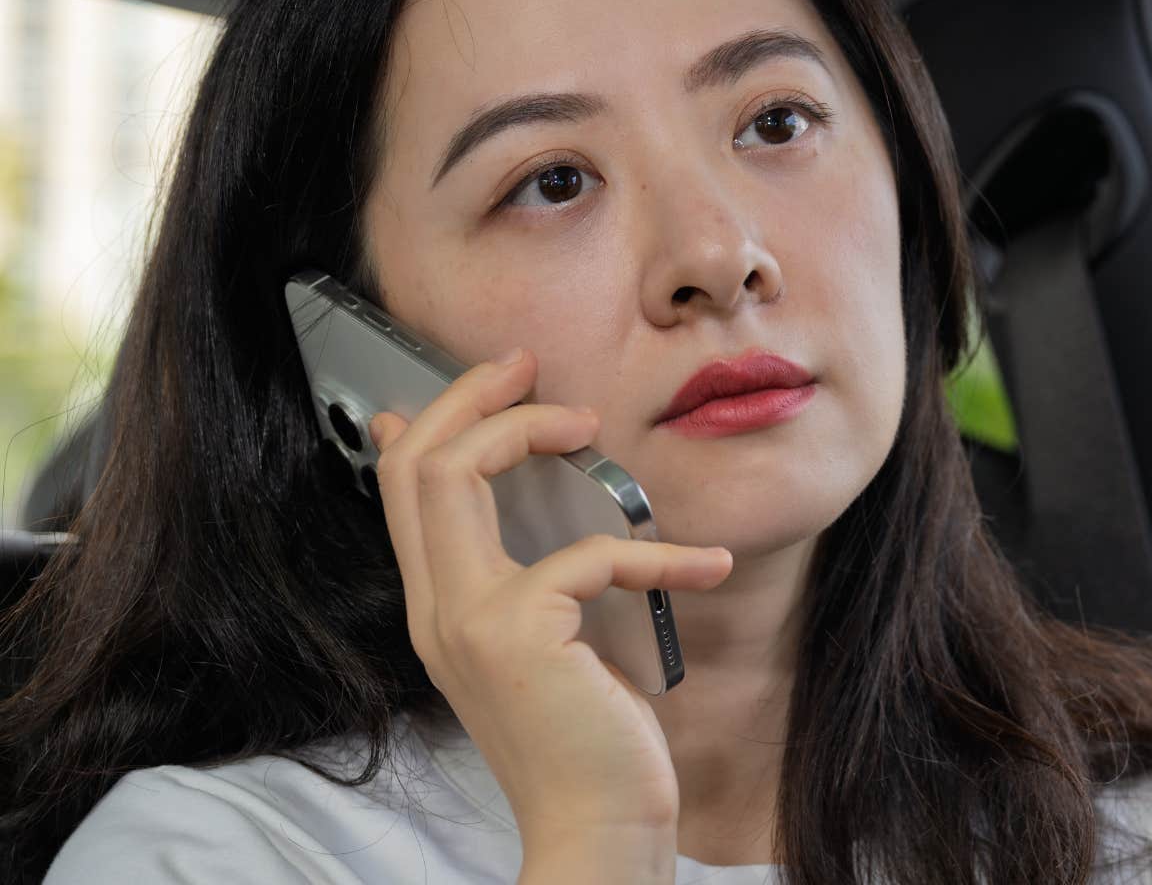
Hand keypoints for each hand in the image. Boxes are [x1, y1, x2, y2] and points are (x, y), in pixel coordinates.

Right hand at [368, 346, 731, 864]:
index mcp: (444, 609)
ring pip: (453, 476)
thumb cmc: (588, 740)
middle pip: (414, 464)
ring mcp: (468, 621)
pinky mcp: (518, 634)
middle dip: (468, 396)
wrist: (596, 830)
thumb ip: (537, 576)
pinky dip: (656, 552)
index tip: (497, 377)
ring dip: (526, 427)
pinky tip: (703, 567)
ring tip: (590, 424)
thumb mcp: (552, 645)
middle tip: (526, 366)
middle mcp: (438, 611)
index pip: (403, 487)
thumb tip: (535, 515)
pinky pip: (585, 552)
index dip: (439, 417)